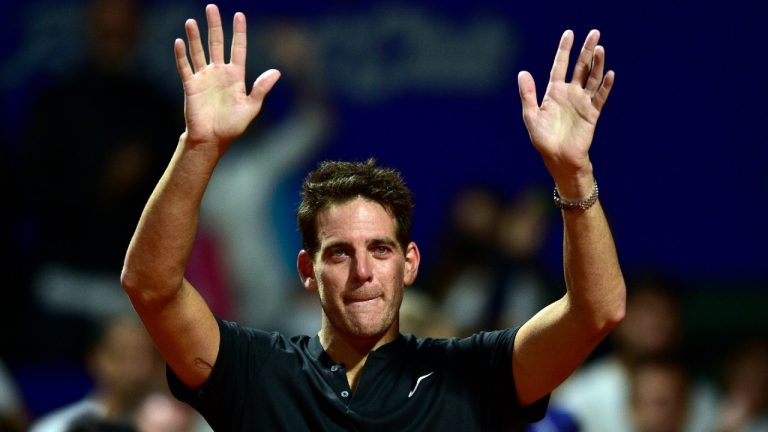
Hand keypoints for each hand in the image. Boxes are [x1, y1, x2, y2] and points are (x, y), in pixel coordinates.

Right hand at [174, 5, 279, 152]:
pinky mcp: (191, 86)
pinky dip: (181, 55)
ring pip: (199, 52)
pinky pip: (185, 67)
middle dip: (214, 26)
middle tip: (212, 7)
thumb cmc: (232, 126)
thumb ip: (261, 88)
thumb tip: (276, 72)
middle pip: (217, 44)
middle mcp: (219, 73)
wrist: (212, 140)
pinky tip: (179, 42)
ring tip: (191, 21)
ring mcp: (204, 78)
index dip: (239, 32)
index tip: (239, 15)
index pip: (238, 49)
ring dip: (195, 37)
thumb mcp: (251, 107)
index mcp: (236, 76)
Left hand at [518, 30, 613, 198]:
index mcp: (554, 92)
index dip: (564, 50)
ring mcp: (582, 102)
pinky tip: (609, 73)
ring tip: (600, 49)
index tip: (569, 33)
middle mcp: (570, 94)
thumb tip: (522, 72)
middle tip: (594, 33)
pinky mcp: (592, 113)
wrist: (559, 159)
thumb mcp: (531, 116)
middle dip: (586, 50)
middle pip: (580, 67)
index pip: (559, 65)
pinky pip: (600, 97)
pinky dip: (606, 85)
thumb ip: (528, 94)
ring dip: (597, 64)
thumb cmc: (543, 140)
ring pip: (592, 78)